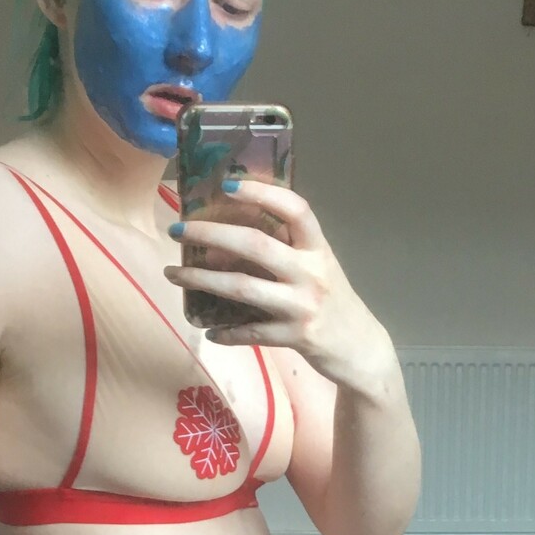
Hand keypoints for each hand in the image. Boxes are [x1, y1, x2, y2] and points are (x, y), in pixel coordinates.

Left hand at [165, 181, 394, 394]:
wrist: (360, 348)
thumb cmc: (332, 301)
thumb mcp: (318, 267)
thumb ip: (285, 250)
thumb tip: (225, 237)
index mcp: (318, 248)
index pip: (294, 209)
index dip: (262, 193)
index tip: (227, 185)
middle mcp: (311, 273)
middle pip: (255, 245)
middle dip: (211, 233)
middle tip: (178, 230)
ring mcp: (302, 306)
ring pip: (243, 288)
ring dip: (203, 279)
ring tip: (174, 274)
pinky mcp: (295, 337)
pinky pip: (251, 332)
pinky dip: (226, 333)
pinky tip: (208, 330)